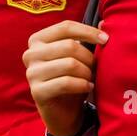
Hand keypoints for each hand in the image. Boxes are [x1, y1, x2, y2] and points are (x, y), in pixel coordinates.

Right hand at [23, 19, 104, 135]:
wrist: (63, 112)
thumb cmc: (70, 78)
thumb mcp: (77, 56)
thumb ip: (86, 38)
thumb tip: (104, 23)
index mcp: (37, 40)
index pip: (65, 27)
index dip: (88, 31)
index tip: (106, 39)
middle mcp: (30, 54)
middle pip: (69, 46)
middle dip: (89, 57)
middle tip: (96, 68)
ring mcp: (31, 73)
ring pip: (70, 64)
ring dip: (87, 72)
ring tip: (91, 78)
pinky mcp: (37, 92)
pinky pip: (66, 82)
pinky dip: (82, 84)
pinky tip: (88, 87)